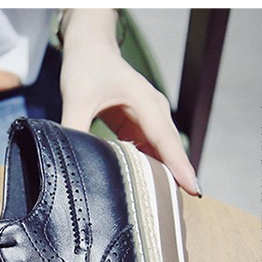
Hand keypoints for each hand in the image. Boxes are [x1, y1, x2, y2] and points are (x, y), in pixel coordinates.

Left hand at [59, 13, 199, 196]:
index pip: (165, 140)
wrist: (89, 48)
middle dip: (174, 178)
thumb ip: (73, 127)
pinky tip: (140, 188)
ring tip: (159, 208)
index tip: (194, 190)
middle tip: (174, 213)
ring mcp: (148, 118)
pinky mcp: (138, 125)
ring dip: (159, 175)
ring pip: (158, 152)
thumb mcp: (76, 97)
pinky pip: (146, 150)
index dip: (179, 166)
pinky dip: (145, 167)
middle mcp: (153, 110)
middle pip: (167, 150)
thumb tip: (68, 157)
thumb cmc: (86, 68)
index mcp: (144, 102)